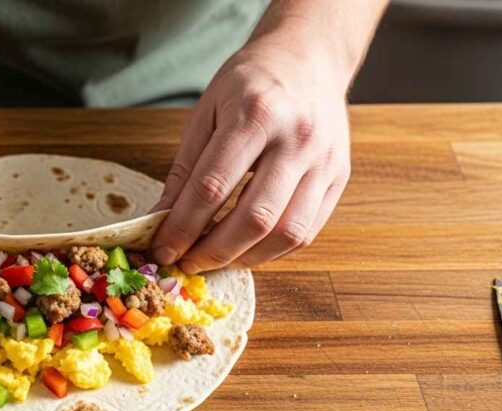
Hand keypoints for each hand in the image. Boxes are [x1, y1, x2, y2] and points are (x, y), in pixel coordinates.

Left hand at [151, 37, 351, 272]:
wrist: (308, 58)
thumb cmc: (250, 83)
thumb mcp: (206, 112)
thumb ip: (185, 169)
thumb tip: (161, 219)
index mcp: (255, 114)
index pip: (212, 187)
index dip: (183, 227)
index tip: (162, 248)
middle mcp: (296, 139)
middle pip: (254, 217)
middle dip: (213, 251)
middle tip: (186, 261)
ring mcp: (324, 160)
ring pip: (286, 233)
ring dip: (245, 258)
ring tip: (216, 259)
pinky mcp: (340, 177)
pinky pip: (307, 231)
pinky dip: (272, 251)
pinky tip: (247, 249)